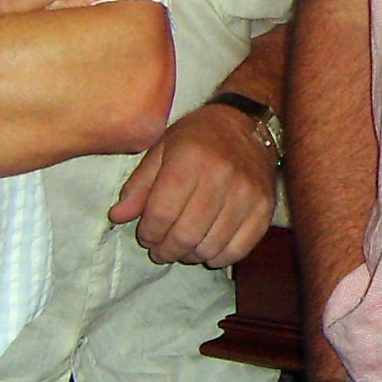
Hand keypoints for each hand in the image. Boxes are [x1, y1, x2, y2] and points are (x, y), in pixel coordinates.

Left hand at [110, 101, 278, 264]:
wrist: (247, 123)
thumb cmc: (198, 136)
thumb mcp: (161, 149)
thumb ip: (139, 185)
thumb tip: (117, 217)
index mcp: (190, 160)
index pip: (161, 213)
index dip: (148, 233)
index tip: (146, 236)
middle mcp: (221, 178)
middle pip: (185, 235)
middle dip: (166, 250)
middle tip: (161, 249)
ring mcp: (247, 196)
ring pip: (210, 247)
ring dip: (190, 255)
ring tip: (183, 247)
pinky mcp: (265, 209)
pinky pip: (238, 250)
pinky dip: (218, 257)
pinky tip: (207, 248)